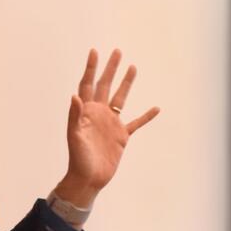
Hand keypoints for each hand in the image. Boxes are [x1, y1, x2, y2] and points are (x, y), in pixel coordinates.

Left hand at [57, 49, 159, 206]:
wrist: (88, 179)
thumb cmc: (78, 158)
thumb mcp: (74, 136)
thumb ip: (75, 116)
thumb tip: (75, 96)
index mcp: (86, 111)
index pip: (88, 84)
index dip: (91, 68)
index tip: (94, 51)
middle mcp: (99, 113)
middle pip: (106, 86)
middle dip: (110, 69)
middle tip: (117, 51)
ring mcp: (111, 124)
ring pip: (121, 98)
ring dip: (127, 83)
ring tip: (132, 67)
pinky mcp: (121, 136)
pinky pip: (136, 123)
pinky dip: (146, 116)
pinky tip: (156, 108)